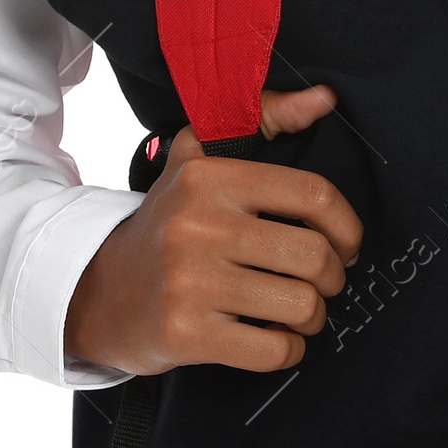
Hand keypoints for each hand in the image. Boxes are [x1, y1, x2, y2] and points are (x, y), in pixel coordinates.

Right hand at [65, 83, 362, 375]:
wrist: (100, 292)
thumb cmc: (168, 223)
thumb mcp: (201, 156)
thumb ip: (266, 116)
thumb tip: (325, 97)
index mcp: (210, 176)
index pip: (313, 194)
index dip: (347, 225)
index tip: (347, 244)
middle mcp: (199, 224)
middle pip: (313, 255)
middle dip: (332, 277)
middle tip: (321, 282)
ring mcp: (190, 281)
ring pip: (300, 304)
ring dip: (313, 316)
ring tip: (298, 311)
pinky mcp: (186, 333)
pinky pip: (273, 349)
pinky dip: (288, 350)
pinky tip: (273, 337)